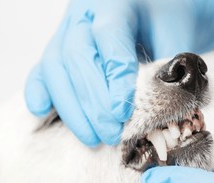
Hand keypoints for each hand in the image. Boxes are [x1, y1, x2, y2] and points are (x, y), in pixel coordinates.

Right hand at [25, 0, 213, 145]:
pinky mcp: (56, 52)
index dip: (114, 77)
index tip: (122, 112)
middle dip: (93, 101)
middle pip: (76, 55)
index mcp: (116, 2)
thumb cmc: (165, 29)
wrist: (156, 19)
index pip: (109, 37)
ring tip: (91, 137)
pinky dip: (39, 92)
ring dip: (71, 108)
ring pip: (54, 67)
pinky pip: (40, 71)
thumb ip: (164, 67)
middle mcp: (85, 15)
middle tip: (110, 133)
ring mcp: (66, 33)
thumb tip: (155, 106)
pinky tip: (42, 111)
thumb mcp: (174, 41)